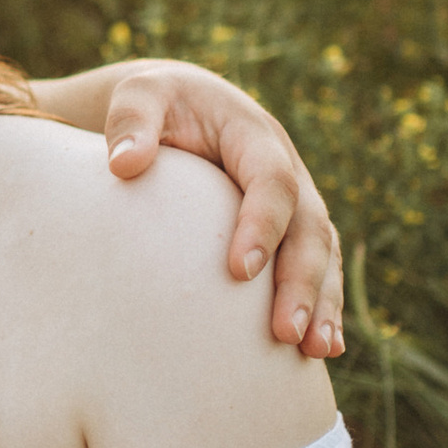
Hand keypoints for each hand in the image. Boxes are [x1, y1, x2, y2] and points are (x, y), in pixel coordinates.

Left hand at [97, 59, 342, 357]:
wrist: (179, 107)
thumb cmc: (155, 105)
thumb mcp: (139, 96)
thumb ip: (132, 122)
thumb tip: (125, 165)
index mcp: (254, 135)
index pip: (271, 180)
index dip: (262, 224)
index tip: (238, 271)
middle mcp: (287, 169)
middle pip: (309, 226)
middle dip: (301, 280)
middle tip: (285, 331)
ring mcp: (295, 201)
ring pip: (321, 253)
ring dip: (322, 302)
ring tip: (313, 351)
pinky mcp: (290, 230)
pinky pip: (317, 268)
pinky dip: (323, 306)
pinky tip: (320, 351)